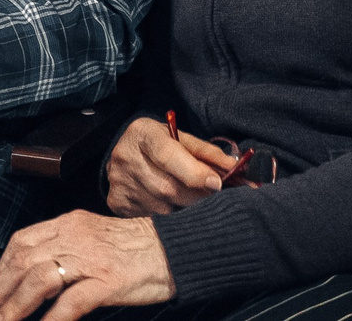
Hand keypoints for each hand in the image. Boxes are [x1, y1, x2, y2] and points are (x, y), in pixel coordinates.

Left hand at [0, 212, 173, 320]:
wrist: (176, 249)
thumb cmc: (136, 248)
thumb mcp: (94, 236)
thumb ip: (65, 248)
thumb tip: (33, 274)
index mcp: (69, 223)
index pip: (22, 242)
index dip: (1, 268)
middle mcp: (75, 236)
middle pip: (23, 262)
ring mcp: (91, 258)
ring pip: (39, 280)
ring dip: (14, 308)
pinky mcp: (108, 281)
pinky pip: (71, 302)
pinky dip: (51, 319)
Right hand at [104, 116, 237, 216]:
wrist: (125, 154)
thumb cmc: (160, 145)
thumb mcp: (180, 138)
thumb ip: (206, 152)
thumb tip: (235, 167)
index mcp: (143, 133)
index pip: (168, 155)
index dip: (194, 172)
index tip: (217, 183)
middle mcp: (125, 157)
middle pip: (168, 187)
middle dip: (197, 195)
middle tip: (214, 196)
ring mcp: (119, 182)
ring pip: (162, 208)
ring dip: (184, 208)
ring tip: (192, 199)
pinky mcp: (117, 202)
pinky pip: (151, 218)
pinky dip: (168, 216)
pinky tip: (171, 205)